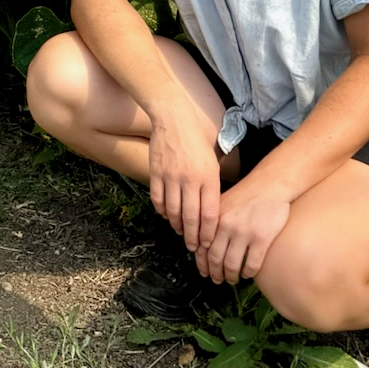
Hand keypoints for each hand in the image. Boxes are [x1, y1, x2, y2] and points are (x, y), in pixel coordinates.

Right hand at [147, 117, 223, 252]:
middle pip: (191, 217)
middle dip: (193, 237)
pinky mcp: (156, 172)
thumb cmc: (197, 142)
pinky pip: (157, 199)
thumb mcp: (213, 163)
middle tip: (193, 248)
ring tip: (181, 233)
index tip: (207, 243)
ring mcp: (171, 176)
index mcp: (208, 178)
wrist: (174, 120)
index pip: (209, 214)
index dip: (207, 233)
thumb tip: (212, 214)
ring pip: (172, 211)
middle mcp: (190, 179)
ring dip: (176, 226)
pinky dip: (161, 212)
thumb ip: (213, 187)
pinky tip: (166, 216)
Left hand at [197, 174, 291, 284]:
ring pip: (232, 265)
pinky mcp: (262, 239)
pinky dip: (248, 274)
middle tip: (217, 280)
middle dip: (214, 273)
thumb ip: (211, 222)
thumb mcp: (222, 204)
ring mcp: (244, 233)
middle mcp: (226, 226)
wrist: (269, 185)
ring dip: (230, 276)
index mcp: (214, 218)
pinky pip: (252, 264)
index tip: (204, 272)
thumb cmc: (245, 195)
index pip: (202, 247)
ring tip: (232, 279)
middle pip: (215, 259)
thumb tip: (200, 244)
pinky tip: (248, 274)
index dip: (201, 264)